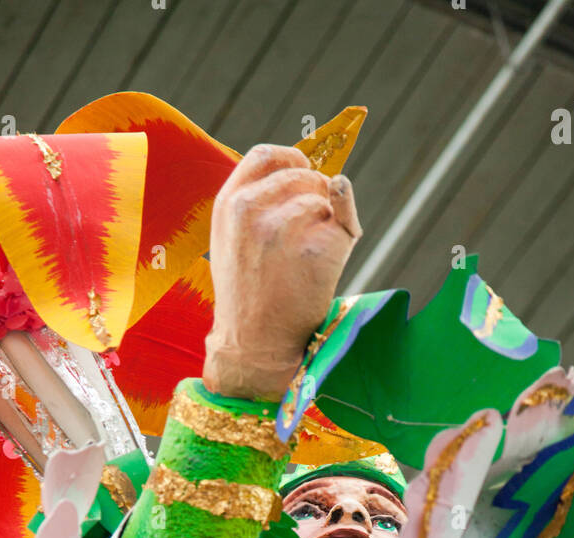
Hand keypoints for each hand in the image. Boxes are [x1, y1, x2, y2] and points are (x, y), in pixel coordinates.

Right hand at [203, 144, 360, 400]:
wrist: (255, 346)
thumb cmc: (250, 296)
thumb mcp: (235, 240)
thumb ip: (264, 203)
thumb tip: (331, 178)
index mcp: (229, 204)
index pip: (266, 154)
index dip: (293, 158)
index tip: (306, 171)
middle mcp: (251, 210)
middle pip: (303, 173)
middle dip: (317, 193)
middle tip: (311, 231)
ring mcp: (284, 227)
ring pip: (326, 197)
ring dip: (330, 221)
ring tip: (311, 258)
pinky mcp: (316, 247)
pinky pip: (344, 224)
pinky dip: (345, 239)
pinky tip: (326, 265)